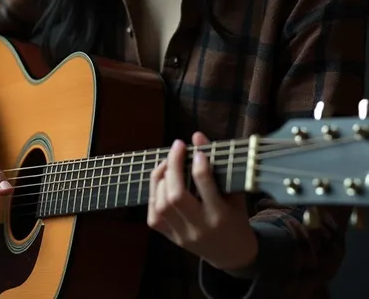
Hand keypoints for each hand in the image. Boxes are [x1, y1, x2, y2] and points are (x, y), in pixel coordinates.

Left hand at [147, 131, 257, 272]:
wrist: (232, 255)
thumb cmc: (236, 217)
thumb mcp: (234, 192)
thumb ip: (217, 164)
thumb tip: (196, 135)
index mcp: (220, 216)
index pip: (204, 187)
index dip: (199, 165)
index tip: (197, 151)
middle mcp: (199, 227)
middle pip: (176, 196)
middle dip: (173, 166)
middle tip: (178, 146)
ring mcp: (182, 235)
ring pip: (161, 205)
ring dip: (161, 178)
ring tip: (169, 162)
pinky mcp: (171, 239)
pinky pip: (154, 216)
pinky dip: (154, 194)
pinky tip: (162, 181)